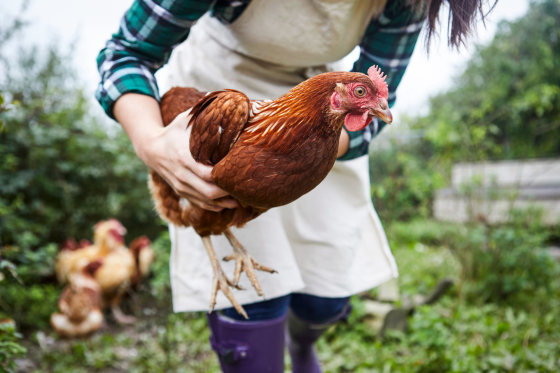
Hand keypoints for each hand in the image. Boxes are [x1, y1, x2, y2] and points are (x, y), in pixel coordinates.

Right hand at [114, 93, 237, 211]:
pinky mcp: (182, 193)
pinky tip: (228, 203)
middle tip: (244, 189)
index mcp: (185, 159)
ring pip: (206, 202)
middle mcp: (182, 176)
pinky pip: (200, 204)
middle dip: (228, 194)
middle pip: (210, 193)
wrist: (150, 148)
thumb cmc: (173, 131)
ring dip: (224, 203)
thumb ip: (205, 113)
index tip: (240, 173)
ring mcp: (181, 187)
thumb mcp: (186, 120)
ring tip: (241, 198)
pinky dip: (215, 206)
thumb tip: (228, 103)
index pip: (208, 175)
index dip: (225, 177)